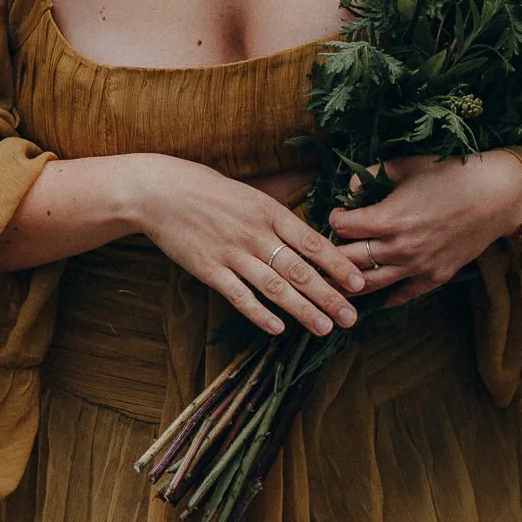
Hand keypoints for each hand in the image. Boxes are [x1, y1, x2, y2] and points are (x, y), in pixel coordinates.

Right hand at [130, 155, 365, 338]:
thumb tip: (312, 237)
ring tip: (324, 328)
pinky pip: (239, 296)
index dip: (337, 265)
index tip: (359, 283)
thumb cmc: (210, 191)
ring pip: (274, 287)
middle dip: (329, 295)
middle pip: (299, 269)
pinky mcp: (209, 270)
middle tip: (351, 317)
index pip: (311, 242)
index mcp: (269, 212)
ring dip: (302, 310)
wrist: (161, 192)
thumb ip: (279, 217)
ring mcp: (232, 253)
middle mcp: (255, 233)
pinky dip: (259, 314)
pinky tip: (278, 329)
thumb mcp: (252, 194)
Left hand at [327, 150, 521, 306]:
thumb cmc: (450, 174)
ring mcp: (417, 267)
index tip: (337, 214)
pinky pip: (402, 295)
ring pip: (370, 284)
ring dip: (349, 285)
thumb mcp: (404, 165)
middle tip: (324, 254)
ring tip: (334, 285)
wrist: (497, 196)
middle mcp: (398, 248)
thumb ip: (371, 175)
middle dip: (332, 256)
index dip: (334, 218)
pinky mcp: (434, 278)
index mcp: (387, 218)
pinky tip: (375, 299)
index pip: (341, 227)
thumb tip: (349, 190)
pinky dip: (386, 298)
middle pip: (349, 261)